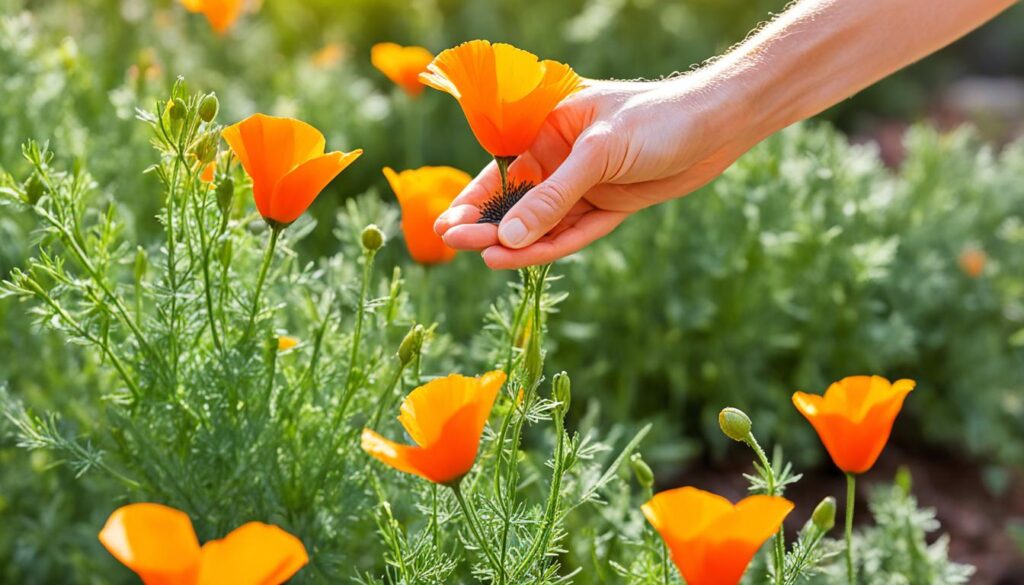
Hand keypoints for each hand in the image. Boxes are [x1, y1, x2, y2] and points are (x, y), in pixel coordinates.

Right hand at [434, 76, 750, 268]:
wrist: (720, 125)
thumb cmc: (658, 119)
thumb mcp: (599, 153)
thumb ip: (554, 196)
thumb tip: (509, 236)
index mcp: (551, 125)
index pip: (503, 165)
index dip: (475, 196)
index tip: (447, 224)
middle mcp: (564, 157)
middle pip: (519, 198)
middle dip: (489, 222)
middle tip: (456, 245)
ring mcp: (586, 184)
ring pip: (545, 221)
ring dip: (519, 240)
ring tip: (487, 258)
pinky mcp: (610, 207)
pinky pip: (576, 232)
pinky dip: (553, 245)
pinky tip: (525, 257)